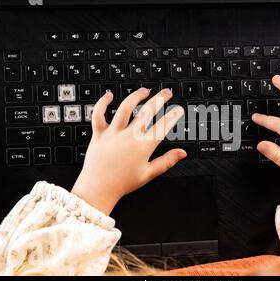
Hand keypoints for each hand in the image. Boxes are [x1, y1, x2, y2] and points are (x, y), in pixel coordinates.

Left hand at [71, 88, 185, 214]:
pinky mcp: (99, 134)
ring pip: (125, 108)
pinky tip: (108, 95)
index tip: (178, 110)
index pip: (162, 126)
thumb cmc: (122, 183)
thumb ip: (166, 161)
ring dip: (136, 96)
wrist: (97, 189)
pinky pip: (98, 114)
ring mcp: (113, 133)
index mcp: (142, 146)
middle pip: (146, 111)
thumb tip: (182, 153)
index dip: (173, 116)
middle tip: (167, 93)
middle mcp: (128, 136)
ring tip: (144, 90)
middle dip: (159, 99)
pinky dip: (102, 103)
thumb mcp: (148, 174)